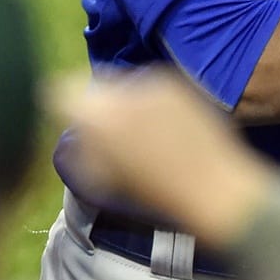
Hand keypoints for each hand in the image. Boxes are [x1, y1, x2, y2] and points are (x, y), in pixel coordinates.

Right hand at [48, 68, 272, 244]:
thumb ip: (87, 150)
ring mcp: (154, 83)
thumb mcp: (110, 179)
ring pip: (123, 85)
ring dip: (124, 102)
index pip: (60, 93)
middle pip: (94, 86)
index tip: (69, 122)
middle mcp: (124, 89)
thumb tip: (78, 135)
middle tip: (109, 134)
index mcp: (101, 116)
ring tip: (143, 133)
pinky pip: (149, 86)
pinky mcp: (178, 84)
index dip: (60, 106)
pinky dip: (149, 102)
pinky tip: (164, 127)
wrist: (219, 189)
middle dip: (96, 105)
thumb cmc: (160, 197)